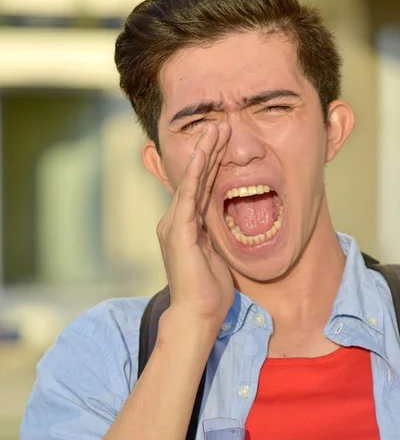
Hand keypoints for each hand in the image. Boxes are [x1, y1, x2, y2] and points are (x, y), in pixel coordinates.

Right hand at [157, 122, 233, 328]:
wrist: (198, 315)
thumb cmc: (209, 292)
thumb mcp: (215, 256)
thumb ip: (215, 236)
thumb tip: (226, 224)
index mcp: (185, 227)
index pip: (200, 188)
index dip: (212, 164)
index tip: (224, 142)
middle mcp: (175, 222)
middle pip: (194, 179)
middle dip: (209, 151)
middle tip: (221, 124)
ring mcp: (174, 225)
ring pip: (191, 181)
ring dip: (204, 154)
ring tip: (216, 128)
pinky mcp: (178, 232)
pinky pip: (189, 196)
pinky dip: (196, 173)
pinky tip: (204, 152)